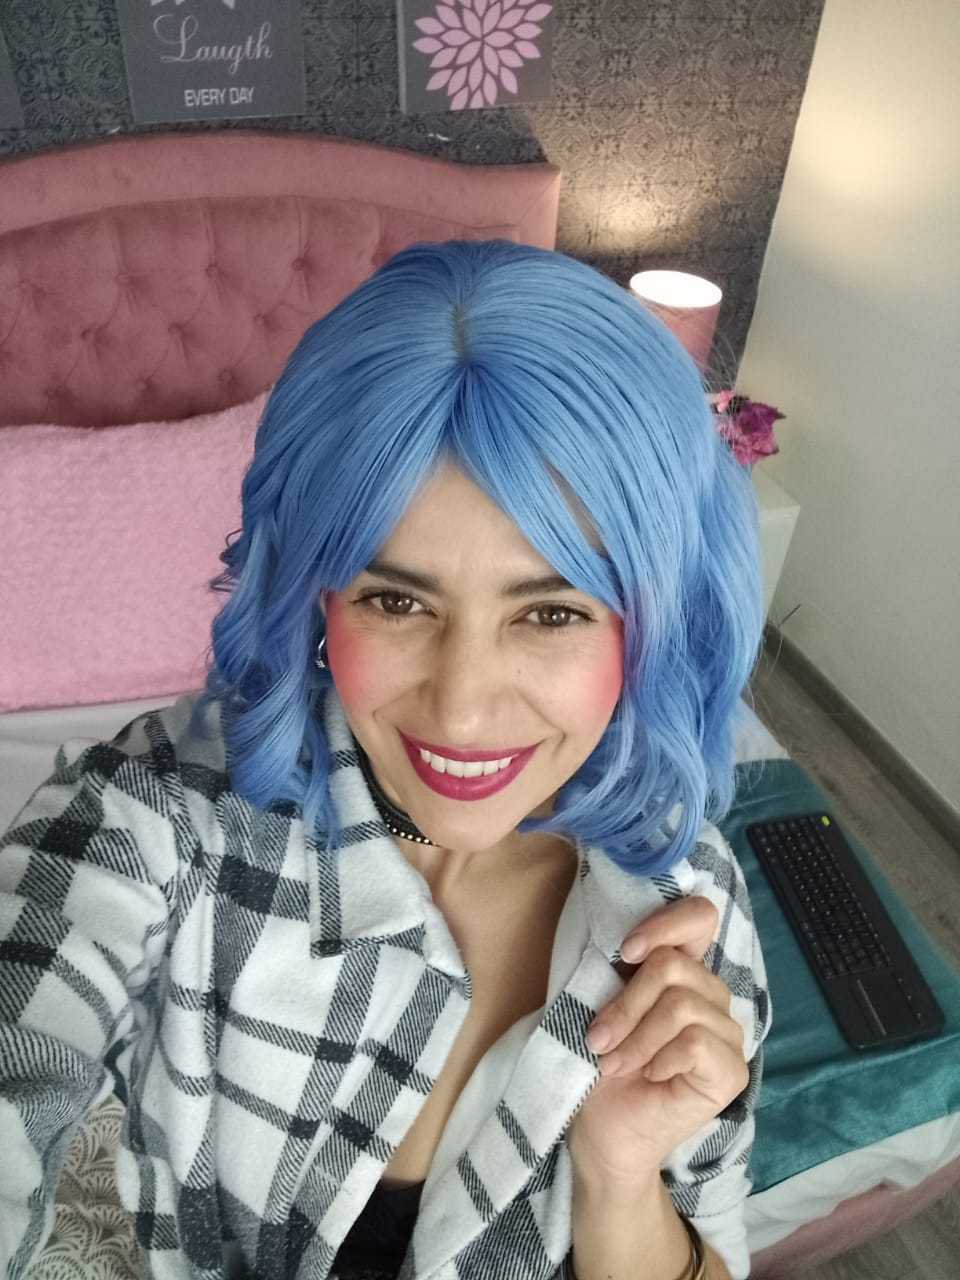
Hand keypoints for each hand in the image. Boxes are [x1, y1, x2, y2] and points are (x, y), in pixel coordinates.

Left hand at [567, 895, 749, 1185]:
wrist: (601, 1132)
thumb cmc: (597, 1064)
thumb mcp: (600, 1004)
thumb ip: (621, 968)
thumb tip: (625, 940)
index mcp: (682, 971)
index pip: (699, 916)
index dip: (665, 923)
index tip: (623, 952)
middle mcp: (710, 995)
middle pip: (673, 966)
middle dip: (626, 1004)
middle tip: (599, 1039)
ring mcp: (727, 1033)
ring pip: (681, 1004)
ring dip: (635, 1037)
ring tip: (614, 1063)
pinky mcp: (732, 1071)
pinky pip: (695, 1042)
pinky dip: (659, 1058)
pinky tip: (649, 1077)